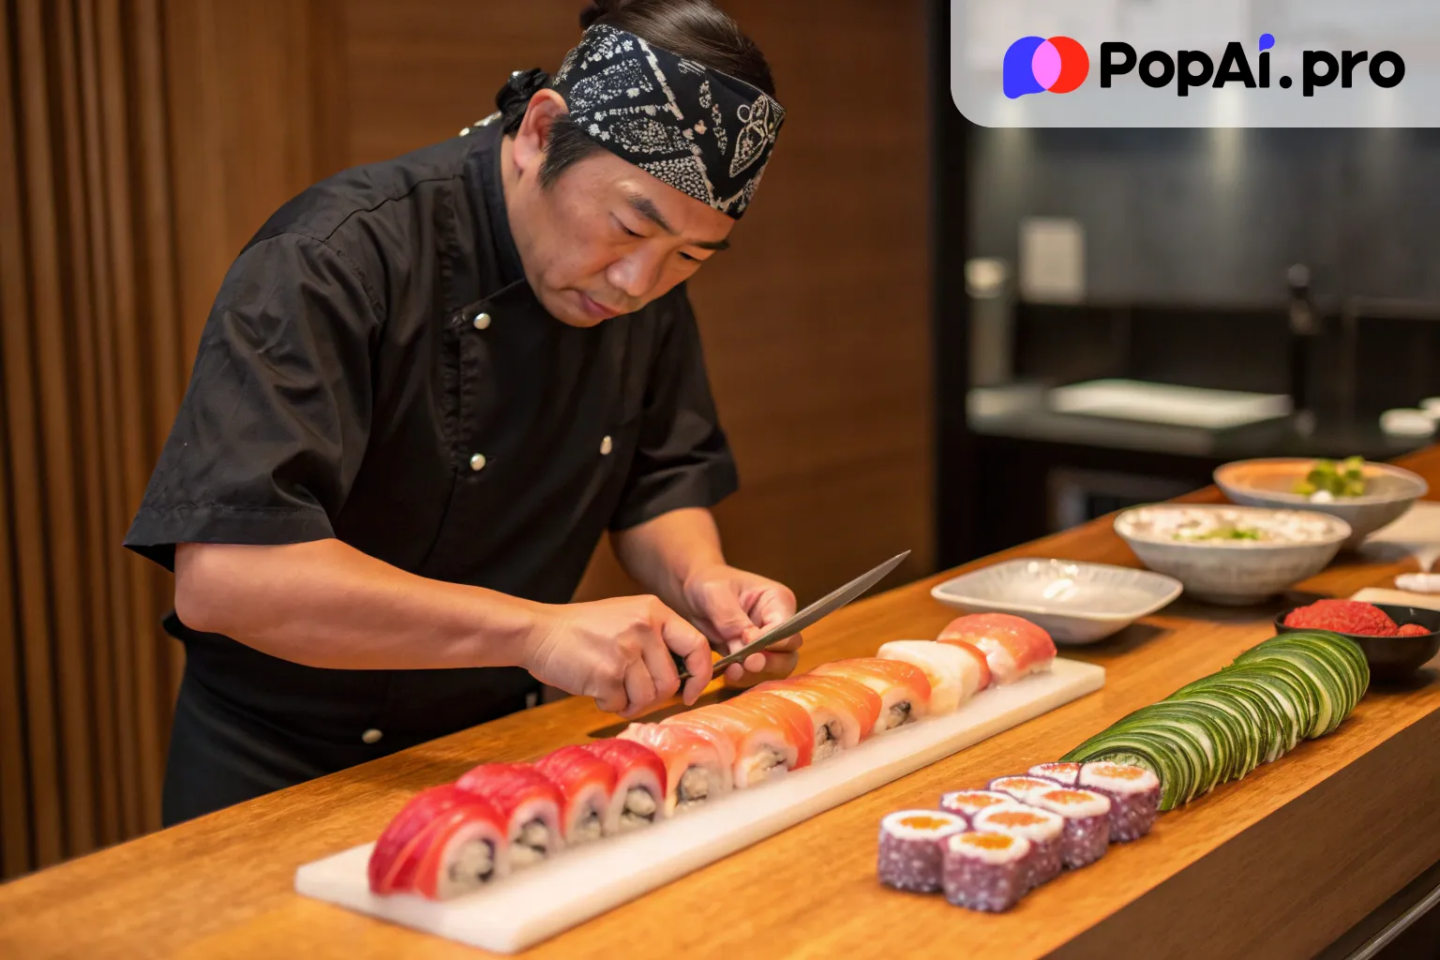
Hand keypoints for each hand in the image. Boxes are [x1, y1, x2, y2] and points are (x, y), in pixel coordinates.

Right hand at [523, 596, 711, 717]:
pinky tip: (595, 688)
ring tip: (611, 688)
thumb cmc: (584, 630)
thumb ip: (657, 641)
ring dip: (630, 702)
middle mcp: (644, 628)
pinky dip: (609, 704)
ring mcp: (626, 651)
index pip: (697, 646)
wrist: (539, 632)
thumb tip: (686, 679)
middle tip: (631, 692)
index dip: (700, 675)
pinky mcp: (606, 674)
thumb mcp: (628, 618)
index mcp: (654, 611)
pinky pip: (621, 704)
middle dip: (653, 697)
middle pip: (670, 681)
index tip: (689, 693)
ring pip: (648, 697)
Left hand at [681, 565, 800, 684]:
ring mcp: (767, 642)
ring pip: (775, 668)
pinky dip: (745, 677)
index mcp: (778, 600)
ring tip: (733, 671)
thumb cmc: (707, 583)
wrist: (691, 593)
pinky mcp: (753, 656)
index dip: (771, 641)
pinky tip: (728, 673)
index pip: (787, 629)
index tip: (747, 642)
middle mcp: (778, 623)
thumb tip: (749, 640)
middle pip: (788, 653)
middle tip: (746, 664)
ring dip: (756, 674)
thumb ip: (732, 617)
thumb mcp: (716, 594)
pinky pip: (757, 674)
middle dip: (768, 662)